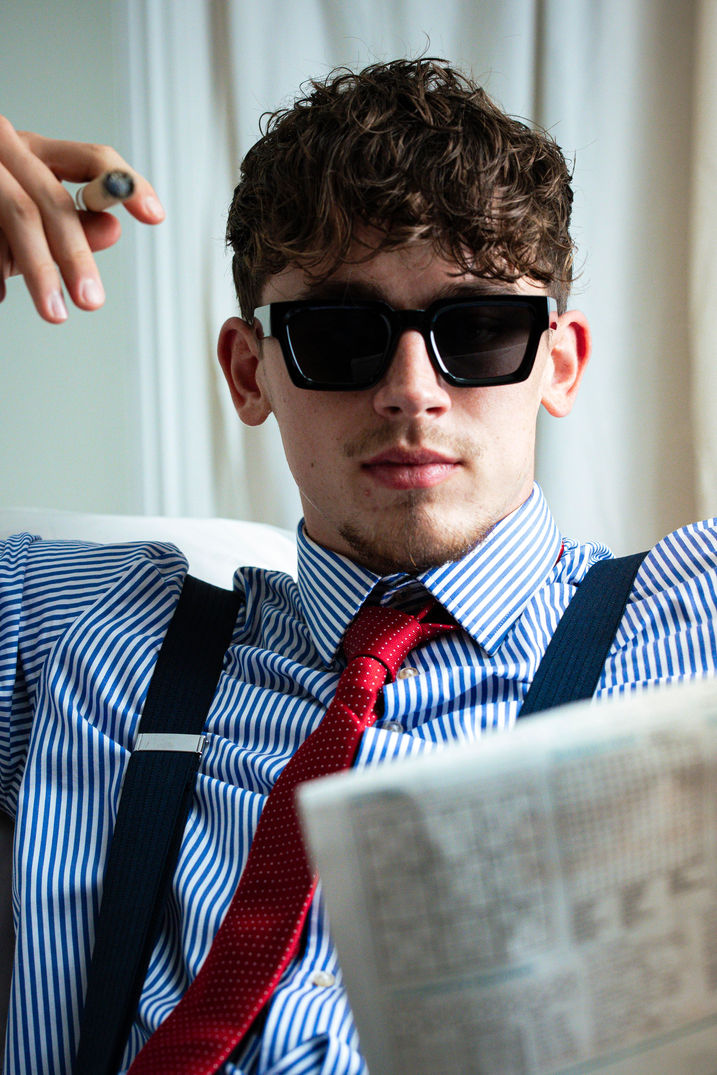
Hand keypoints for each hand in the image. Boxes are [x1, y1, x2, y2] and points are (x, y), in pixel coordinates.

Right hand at [0, 115, 163, 321]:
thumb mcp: (26, 212)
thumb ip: (71, 222)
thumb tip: (112, 227)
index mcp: (33, 151)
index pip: (92, 159)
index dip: (127, 184)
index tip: (154, 216)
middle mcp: (5, 146)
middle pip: (52, 198)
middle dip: (75, 255)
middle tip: (92, 300)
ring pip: (17, 214)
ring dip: (38, 269)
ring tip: (54, 312)